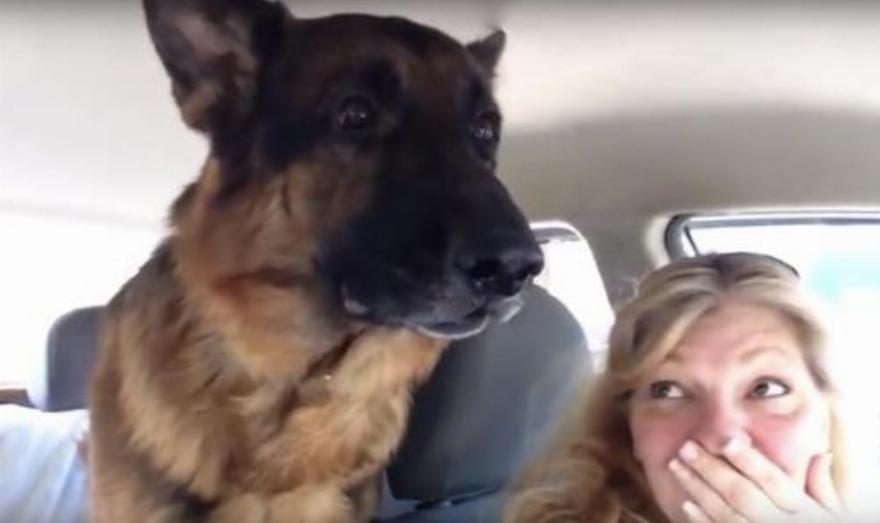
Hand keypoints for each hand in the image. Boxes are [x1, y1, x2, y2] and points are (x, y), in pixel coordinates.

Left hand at [667, 435, 844, 521]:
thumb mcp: (836, 515)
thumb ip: (823, 487)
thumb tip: (821, 453)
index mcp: (804, 512)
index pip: (774, 481)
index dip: (750, 461)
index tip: (727, 440)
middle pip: (742, 494)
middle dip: (711, 469)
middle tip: (687, 447)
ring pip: (726, 513)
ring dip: (698, 489)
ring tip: (677, 467)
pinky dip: (703, 522)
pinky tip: (687, 505)